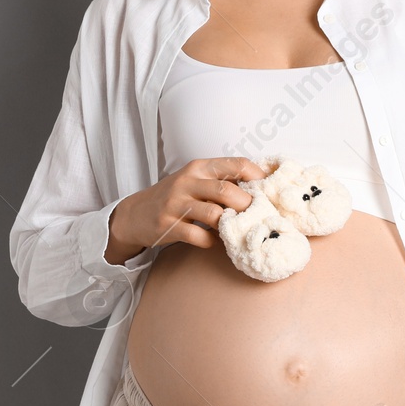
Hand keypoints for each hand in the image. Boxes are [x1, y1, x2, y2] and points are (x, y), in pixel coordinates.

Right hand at [105, 156, 267, 261]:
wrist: (135, 214)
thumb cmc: (175, 196)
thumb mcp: (195, 180)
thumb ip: (222, 182)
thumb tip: (260, 190)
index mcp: (199, 167)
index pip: (236, 164)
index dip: (258, 177)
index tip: (268, 191)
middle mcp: (187, 182)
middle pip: (226, 191)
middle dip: (246, 206)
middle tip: (255, 216)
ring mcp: (176, 204)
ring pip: (213, 214)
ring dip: (228, 225)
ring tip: (234, 229)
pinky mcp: (168, 225)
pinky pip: (198, 236)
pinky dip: (211, 241)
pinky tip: (213, 240)